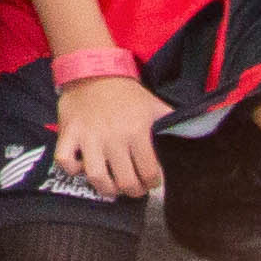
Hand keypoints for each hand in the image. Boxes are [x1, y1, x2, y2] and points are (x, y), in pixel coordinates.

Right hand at [54, 72, 168, 200]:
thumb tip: (196, 133)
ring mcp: (88, 137)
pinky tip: (83, 165)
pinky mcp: (68, 133)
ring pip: (96, 177)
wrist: (93, 71)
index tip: (151, 181)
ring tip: (111, 185)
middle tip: (133, 187)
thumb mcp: (153, 105)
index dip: (153, 183)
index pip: (150, 172)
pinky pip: (65, 161)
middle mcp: (113, 137)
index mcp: (137, 131)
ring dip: (106, 187)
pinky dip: (73, 168)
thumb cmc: (126, 93)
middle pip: (125, 181)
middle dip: (133, 190)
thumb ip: (172, 122)